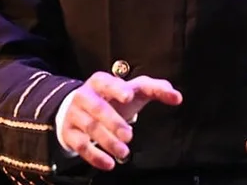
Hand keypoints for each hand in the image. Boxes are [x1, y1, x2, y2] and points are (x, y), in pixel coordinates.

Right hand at [58, 72, 182, 170]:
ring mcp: (75, 114)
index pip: (107, 82)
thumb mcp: (132, 91)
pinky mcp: (69, 133)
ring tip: (124, 152)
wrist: (77, 111)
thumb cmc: (113, 100)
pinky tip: (109, 164)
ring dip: (107, 141)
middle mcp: (85, 96)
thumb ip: (155, 90)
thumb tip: (177, 97)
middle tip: (129, 135)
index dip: (117, 89)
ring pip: (90, 127)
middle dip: (113, 121)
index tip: (128, 96)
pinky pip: (80, 145)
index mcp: (100, 82)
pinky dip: (95, 156)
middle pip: (98, 107)